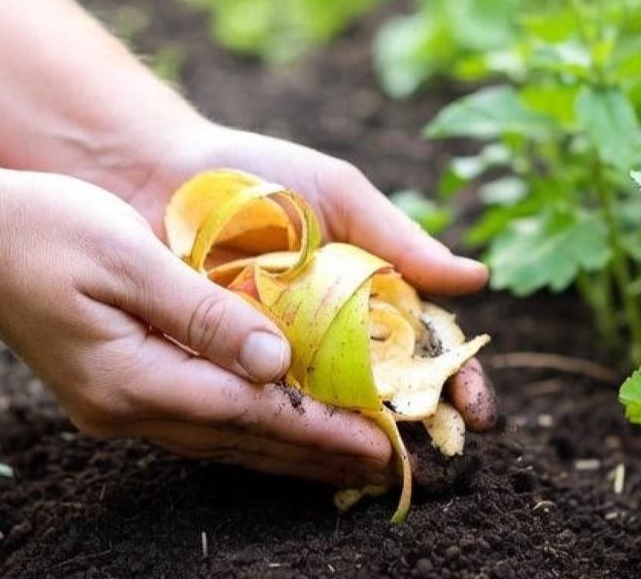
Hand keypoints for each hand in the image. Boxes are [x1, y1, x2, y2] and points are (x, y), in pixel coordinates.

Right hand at [0, 168, 393, 486]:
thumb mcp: (130, 259)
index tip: (381, 444)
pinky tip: (281, 426)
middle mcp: (126, 408)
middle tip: (389, 467)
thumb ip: (203, 314)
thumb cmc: (48, 230)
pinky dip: (252, 429)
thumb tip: (276, 361)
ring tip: (350, 459)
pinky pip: (201, 423)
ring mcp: (117, 407)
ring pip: (223, 440)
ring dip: (290, 450)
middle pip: (242, 441)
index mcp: (132, 378)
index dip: (320, 429)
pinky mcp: (115, 391)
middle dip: (318, 454)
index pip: (249, 414)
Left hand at [108, 120, 497, 432]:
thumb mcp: (338, 197)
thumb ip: (399, 238)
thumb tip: (475, 278)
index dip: (455, 379)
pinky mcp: (228, 367)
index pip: (426, 346)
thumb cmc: (262, 173)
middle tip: (439, 460)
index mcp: (370, 292)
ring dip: (356, 444)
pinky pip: (261, 408)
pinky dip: (287, 435)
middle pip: (387, 393)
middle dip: (418, 429)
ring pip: (327, 411)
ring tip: (382, 468)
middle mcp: (331, 333)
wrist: (165, 172)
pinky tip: (310, 458)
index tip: (475, 408)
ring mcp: (279, 355)